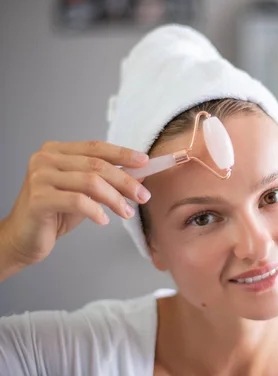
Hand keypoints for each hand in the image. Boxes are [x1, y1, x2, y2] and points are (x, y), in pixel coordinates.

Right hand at [1, 140, 150, 268]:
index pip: (96, 147)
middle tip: (143, 195)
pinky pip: (77, 201)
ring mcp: (39, 177)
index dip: (123, 153)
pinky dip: (96, 211)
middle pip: (96, 164)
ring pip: (90, 182)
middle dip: (125, 181)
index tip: (145, 162)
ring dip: (115, 198)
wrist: (25, 237)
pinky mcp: (38, 199)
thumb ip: (108, 180)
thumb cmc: (56, 213)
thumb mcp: (86, 192)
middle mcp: (45, 159)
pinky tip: (103, 220)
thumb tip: (141, 174)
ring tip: (127, 212)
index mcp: (56, 151)